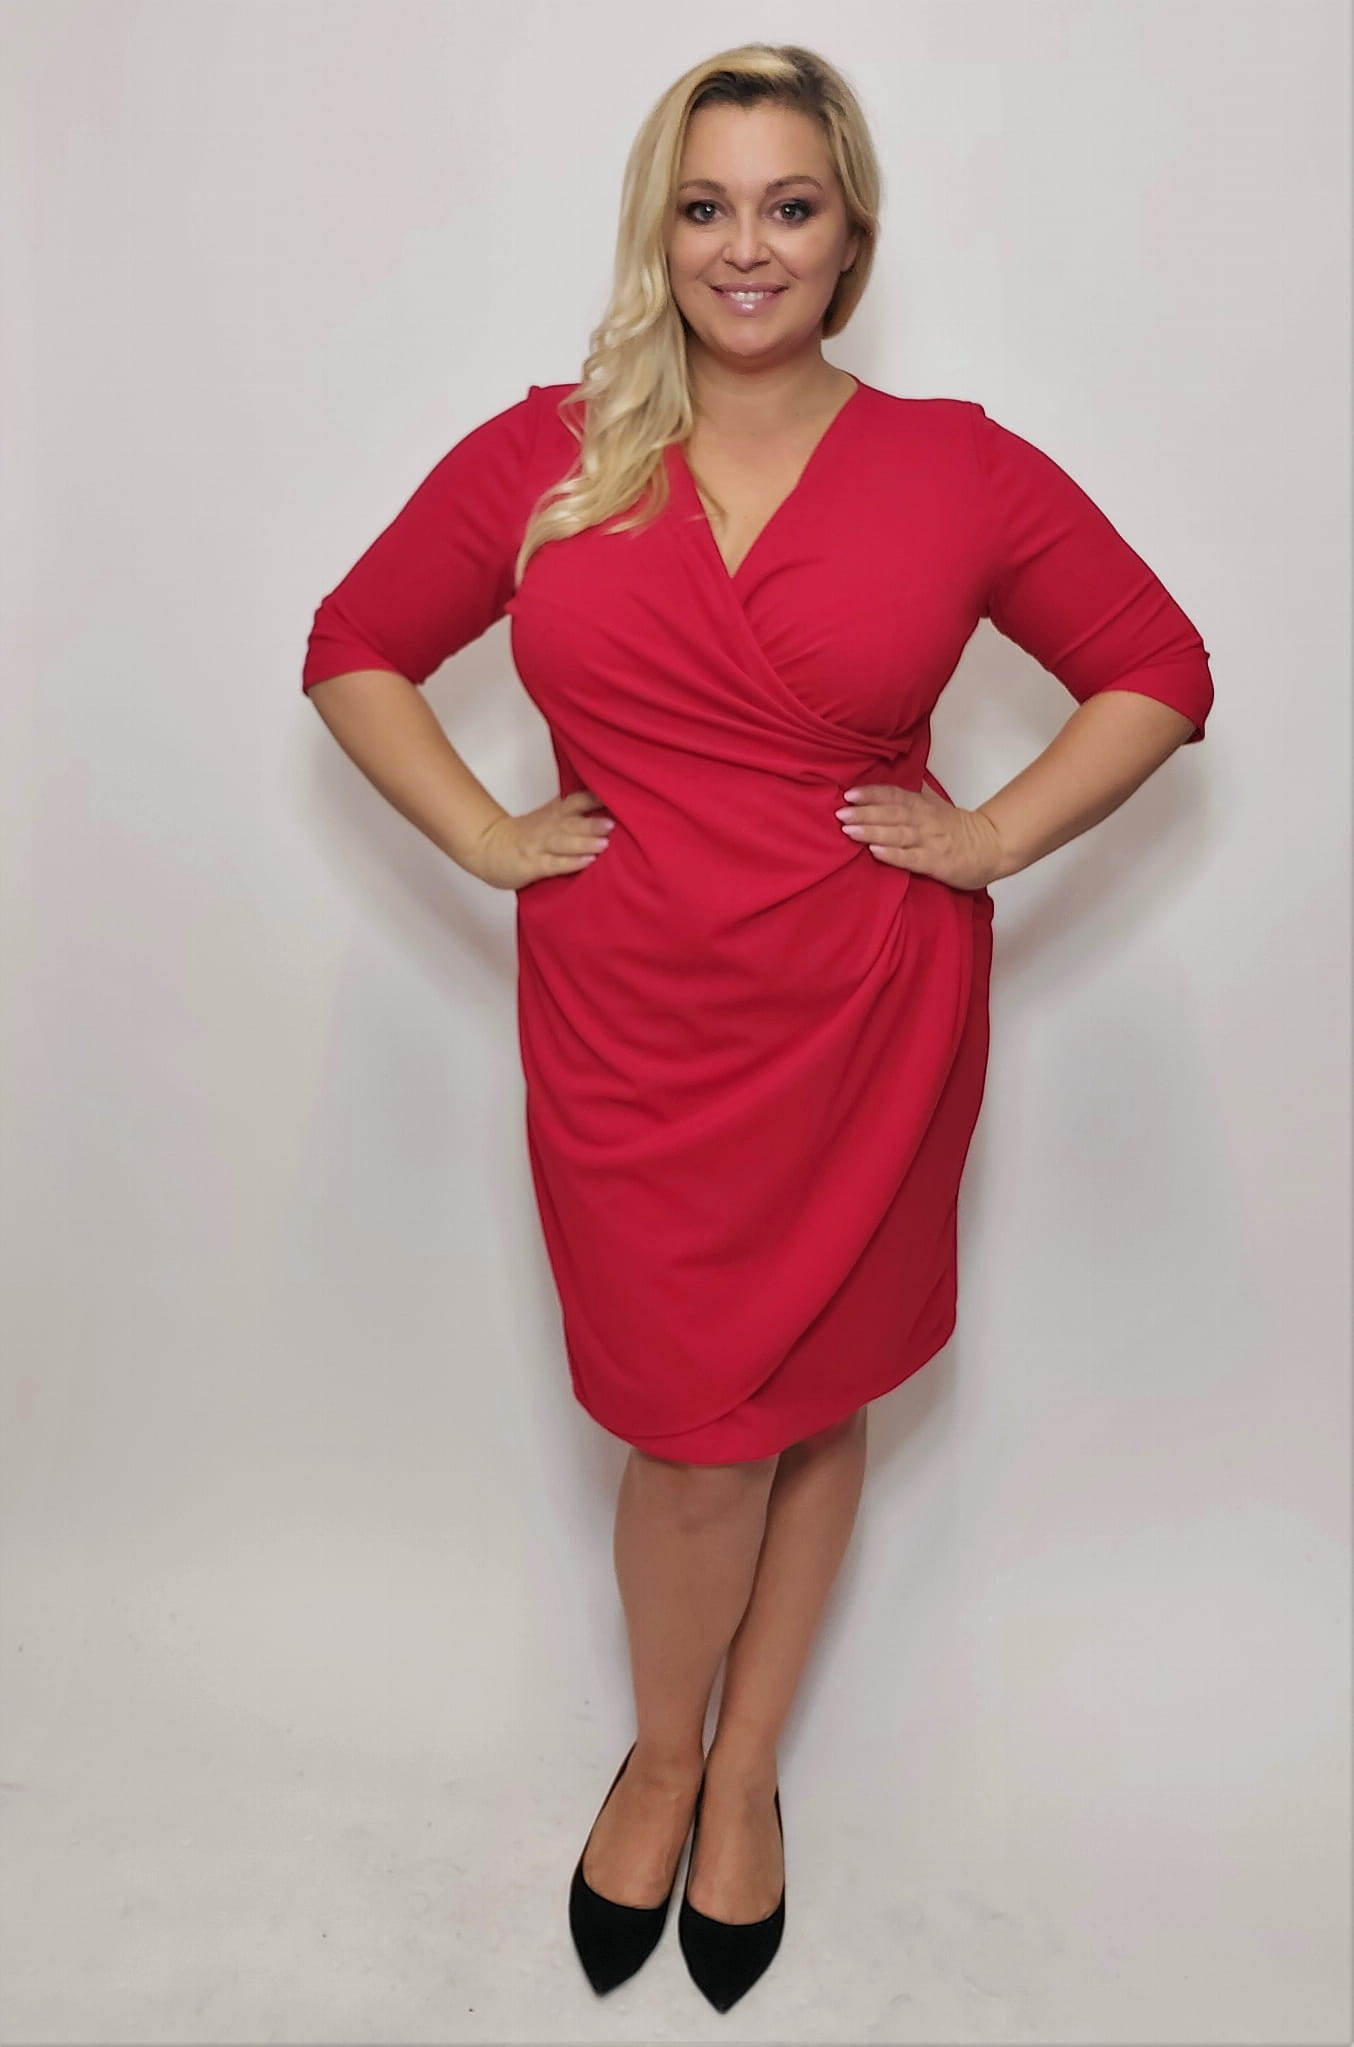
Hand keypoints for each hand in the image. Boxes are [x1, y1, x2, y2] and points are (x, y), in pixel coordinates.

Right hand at [464, 790, 614, 891]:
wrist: (488, 847)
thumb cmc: (523, 835)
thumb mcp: (548, 817)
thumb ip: (573, 814)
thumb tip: (609, 812)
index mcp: (554, 813)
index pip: (577, 801)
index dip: (596, 798)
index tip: (617, 796)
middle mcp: (549, 827)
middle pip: (572, 822)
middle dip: (592, 823)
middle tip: (612, 823)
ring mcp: (540, 846)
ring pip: (564, 842)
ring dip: (585, 842)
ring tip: (604, 843)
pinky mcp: (533, 865)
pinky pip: (554, 864)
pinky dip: (571, 863)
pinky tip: (587, 862)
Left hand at [835, 783, 1004, 891]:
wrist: (992, 847)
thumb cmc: (959, 828)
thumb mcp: (936, 804)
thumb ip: (915, 792)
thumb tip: (897, 773)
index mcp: (923, 805)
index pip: (894, 795)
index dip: (872, 793)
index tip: (849, 793)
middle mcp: (924, 820)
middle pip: (892, 813)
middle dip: (865, 812)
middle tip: (840, 813)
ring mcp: (929, 841)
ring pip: (897, 834)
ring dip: (873, 831)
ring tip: (849, 831)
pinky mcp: (935, 863)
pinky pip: (911, 858)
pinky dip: (893, 854)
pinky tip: (875, 852)